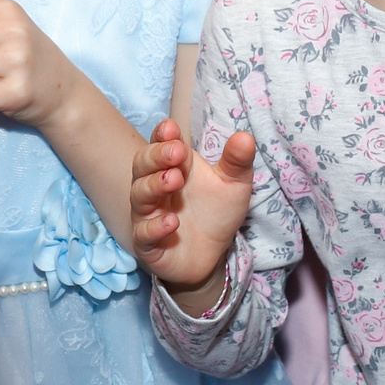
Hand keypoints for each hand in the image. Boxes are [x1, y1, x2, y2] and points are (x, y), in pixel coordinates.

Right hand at [129, 117, 256, 298]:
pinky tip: (172, 222)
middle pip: (142, 164)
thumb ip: (237, 161)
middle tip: (176, 152)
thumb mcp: (234, 184)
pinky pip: (144, 233)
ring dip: (154, 185)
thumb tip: (245, 137)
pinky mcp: (148, 243)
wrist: (212, 254)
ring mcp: (148, 215)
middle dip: (156, 156)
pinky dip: (155, 227)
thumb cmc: (217, 212)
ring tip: (175, 179)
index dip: (163, 135)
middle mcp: (154, 186)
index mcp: (173, 165)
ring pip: (139, 195)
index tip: (172, 129)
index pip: (160, 143)